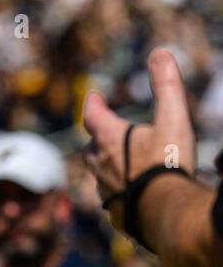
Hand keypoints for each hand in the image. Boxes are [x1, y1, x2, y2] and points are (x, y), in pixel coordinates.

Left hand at [83, 48, 194, 227]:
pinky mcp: (115, 213)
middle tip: (106, 132)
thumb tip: (161, 52)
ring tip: (121, 164)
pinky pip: (112, 198)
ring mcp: (105, 190)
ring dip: (108, 166)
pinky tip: (131, 194)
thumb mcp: (172, 119)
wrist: (166, 214)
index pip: (92, 115)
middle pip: (93, 145)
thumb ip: (167, 86)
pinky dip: (119, 192)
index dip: (94, 104)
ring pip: (100, 173)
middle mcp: (99, 163)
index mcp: (108, 138)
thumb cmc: (168, 164)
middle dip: (99, 137)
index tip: (94, 97)